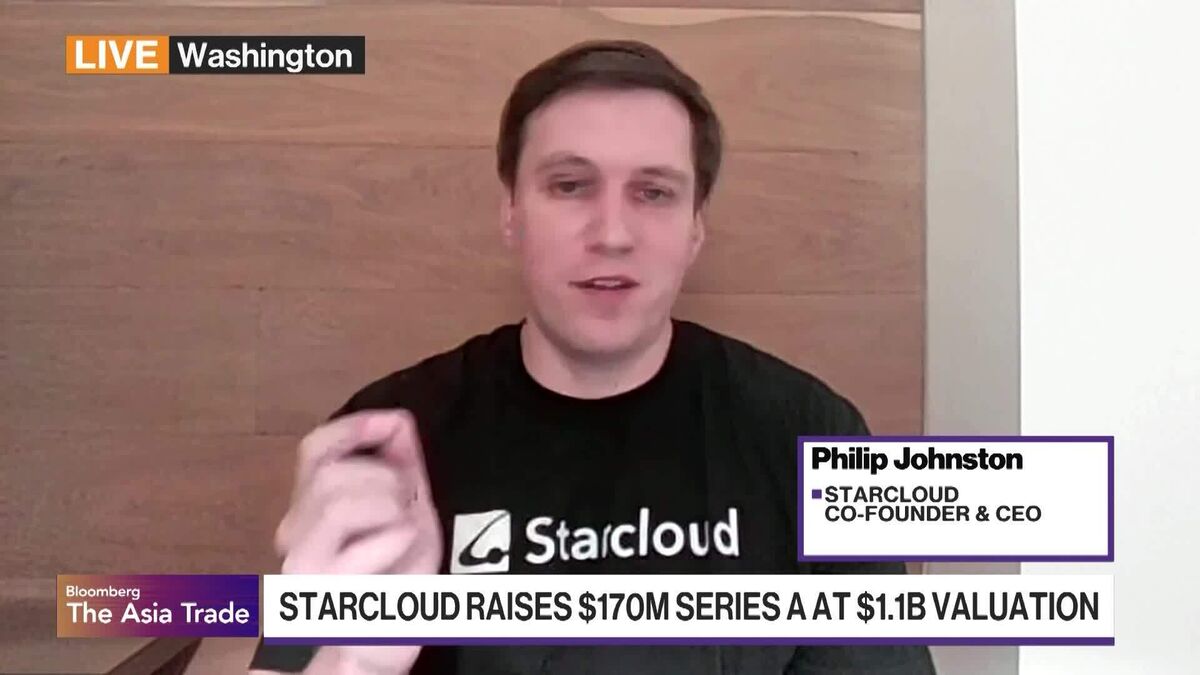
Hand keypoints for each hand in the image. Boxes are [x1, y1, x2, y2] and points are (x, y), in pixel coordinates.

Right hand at [275, 410, 442, 674]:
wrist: (376, 649)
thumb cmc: (394, 584)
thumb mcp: (407, 515)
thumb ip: (401, 470)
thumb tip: (399, 423)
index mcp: (314, 509)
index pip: (313, 450)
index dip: (353, 428)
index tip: (394, 424)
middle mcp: (297, 536)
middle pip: (327, 475)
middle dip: (382, 478)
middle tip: (409, 504)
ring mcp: (304, 567)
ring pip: (334, 502)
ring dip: (387, 507)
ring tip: (407, 528)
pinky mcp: (320, 596)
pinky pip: (357, 549)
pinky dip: (393, 540)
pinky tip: (404, 548)